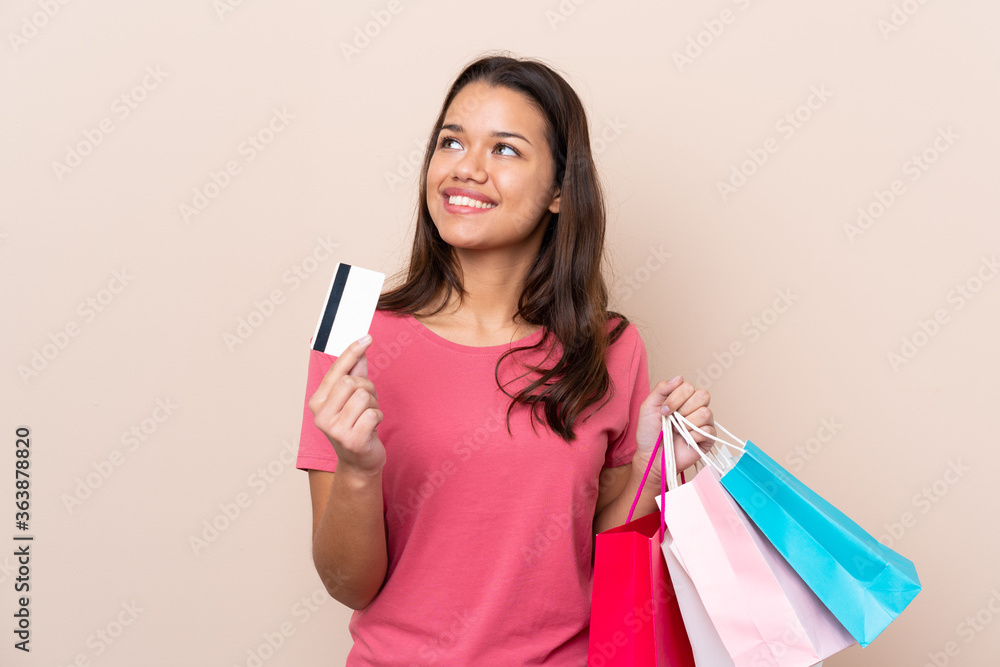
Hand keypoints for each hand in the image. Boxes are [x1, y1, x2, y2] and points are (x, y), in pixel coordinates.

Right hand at [308, 335, 385, 475]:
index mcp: (318, 402)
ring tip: (369, 416)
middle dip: (367, 388)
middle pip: (351, 382)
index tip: (366, 337)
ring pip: (364, 397)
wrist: (359, 461)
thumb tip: (360, 348)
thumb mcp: (353, 398)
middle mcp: (321, 415)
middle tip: (368, 402)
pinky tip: (372, 428)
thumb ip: (355, 374)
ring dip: (374, 404)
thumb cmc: (356, 426)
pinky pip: (373, 414)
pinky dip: (378, 418)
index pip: (335, 371)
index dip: (351, 352)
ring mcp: (334, 429)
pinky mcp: (351, 440)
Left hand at [633, 376, 715, 487]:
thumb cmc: (649, 433)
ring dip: (687, 423)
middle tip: (672, 419)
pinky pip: (708, 430)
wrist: (651, 456)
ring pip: (706, 412)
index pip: (689, 386)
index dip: (676, 398)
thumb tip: (679, 377)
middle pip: (703, 395)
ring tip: (678, 431)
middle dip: (683, 408)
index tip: (664, 410)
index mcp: (682, 398)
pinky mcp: (708, 438)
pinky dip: (693, 435)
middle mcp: (695, 408)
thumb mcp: (648, 406)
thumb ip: (662, 388)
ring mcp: (703, 423)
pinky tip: (685, 439)